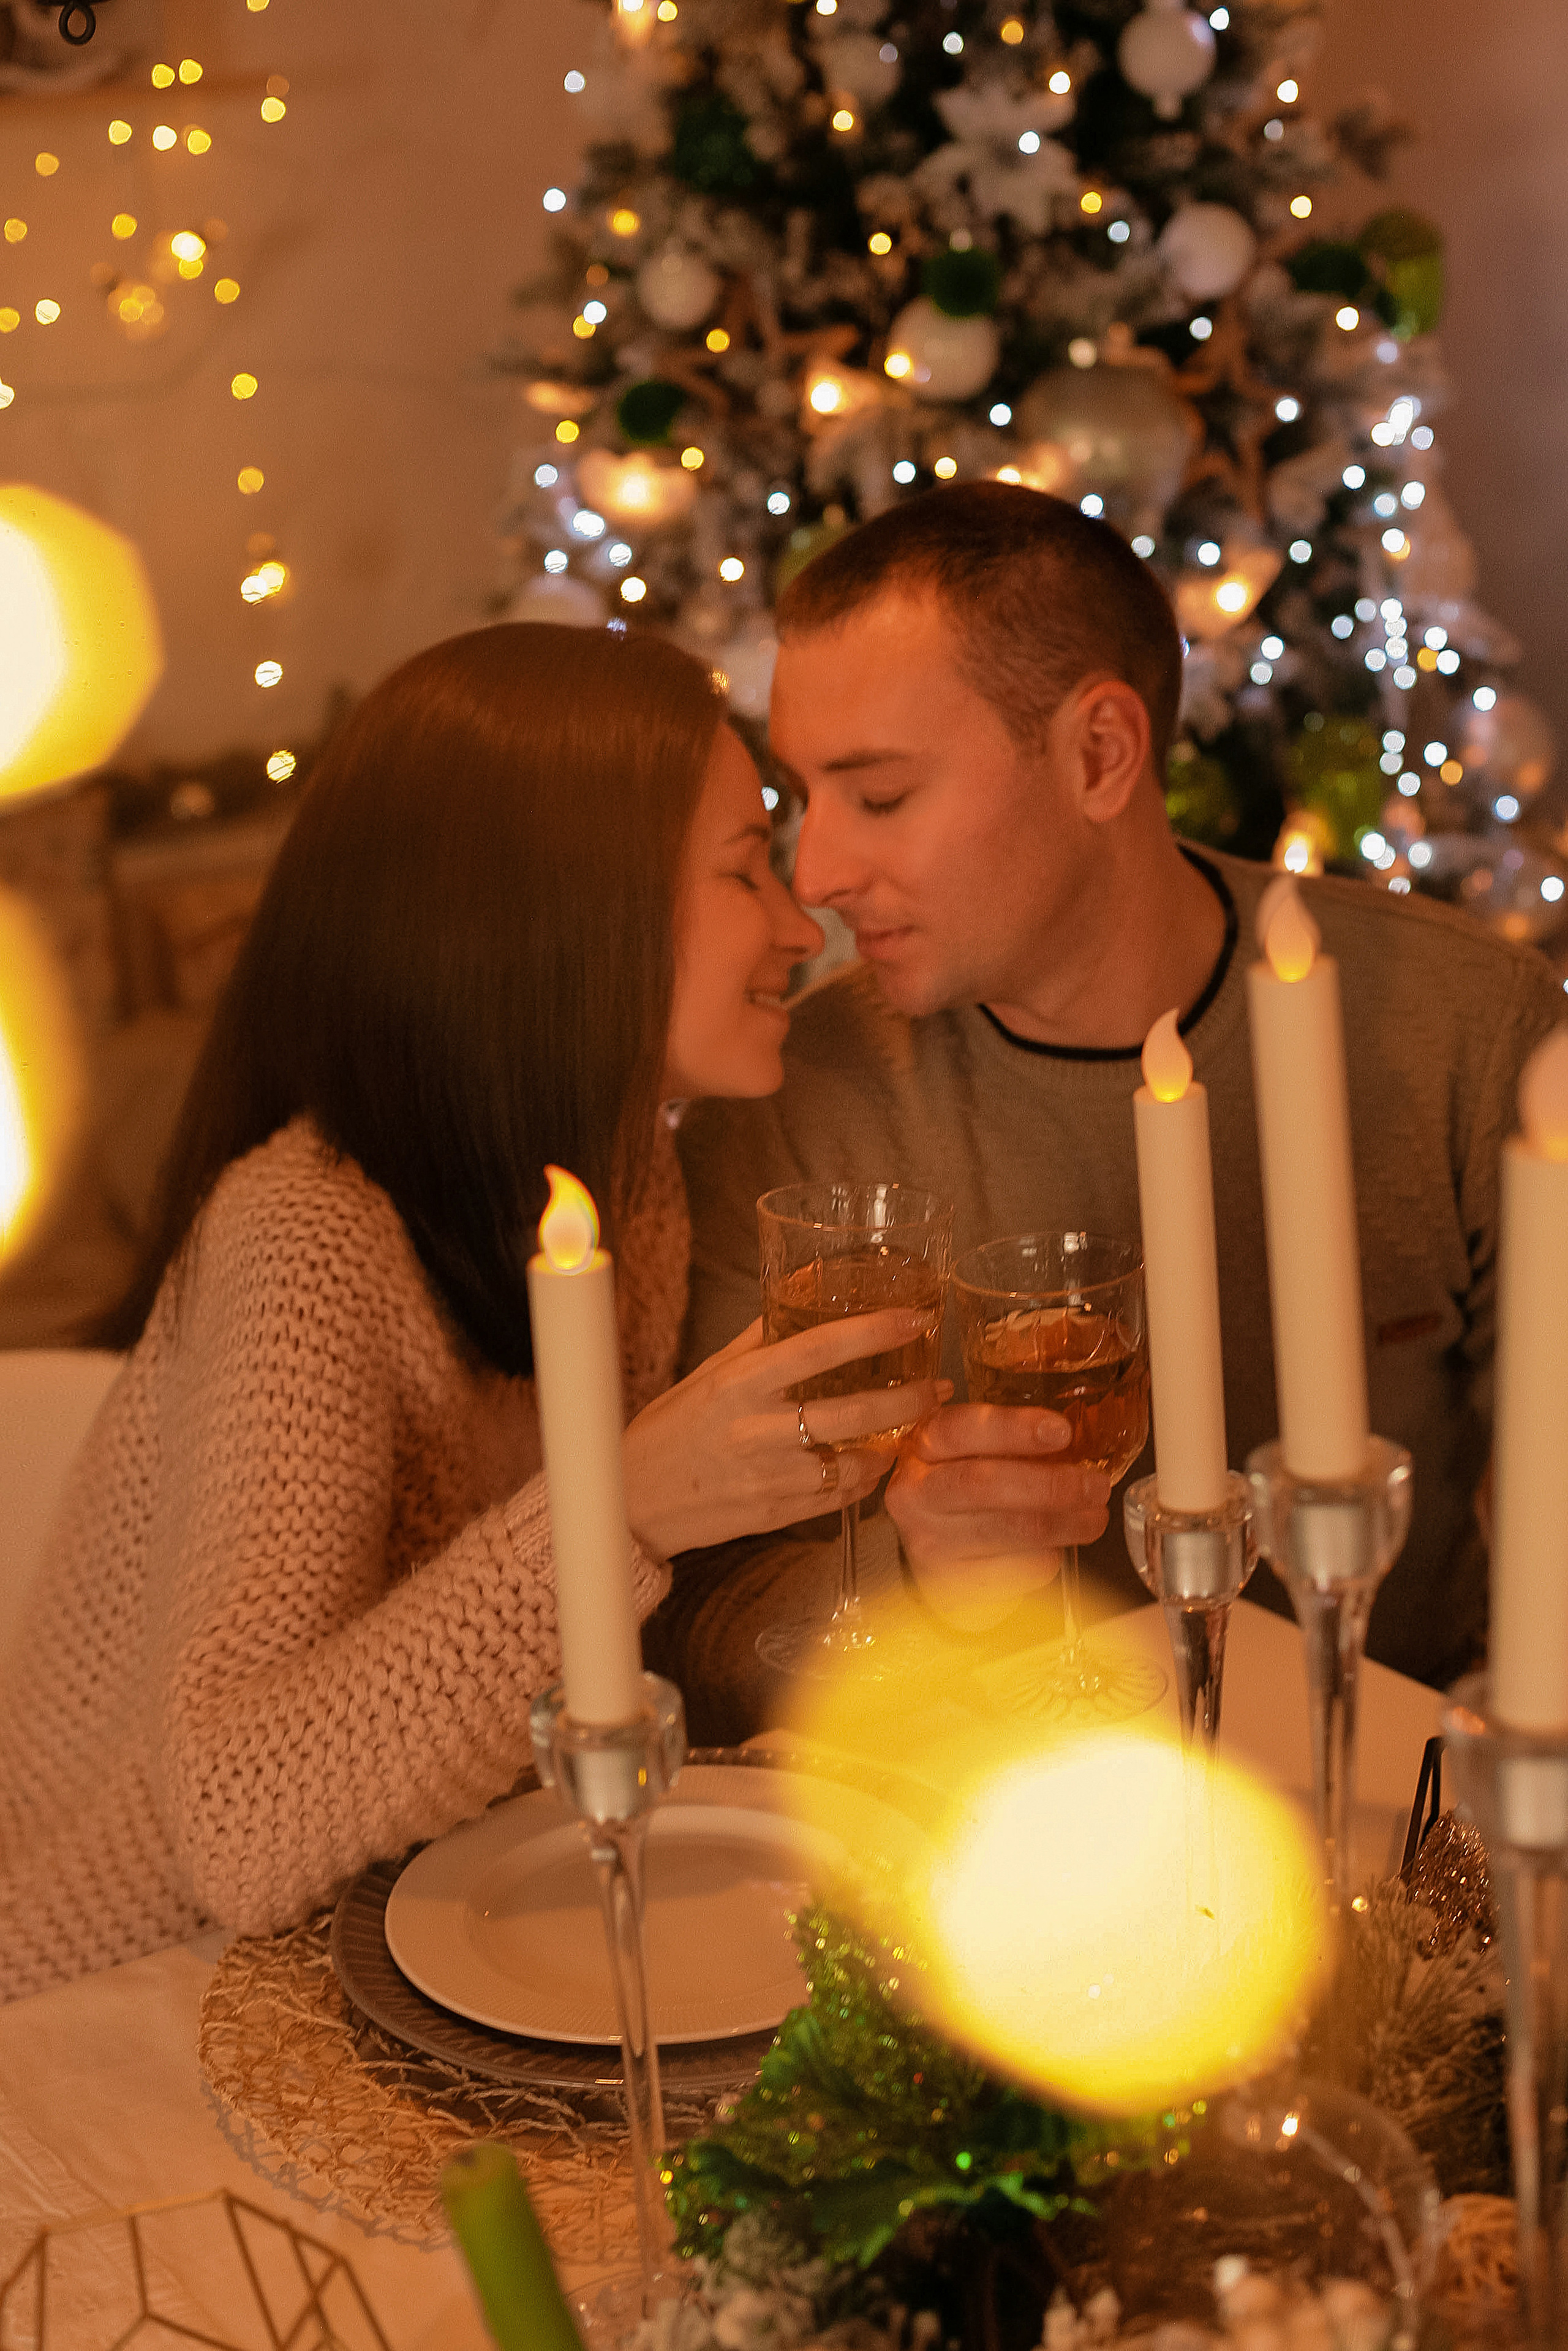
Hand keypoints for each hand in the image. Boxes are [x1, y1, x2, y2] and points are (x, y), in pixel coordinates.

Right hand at [622, 1313, 950, 1559]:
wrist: (632, 1499)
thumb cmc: (672, 1429)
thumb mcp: (710, 1373)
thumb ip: (759, 1337)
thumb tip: (802, 1290)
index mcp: (738, 1384)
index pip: (818, 1348)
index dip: (873, 1331)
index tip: (915, 1319)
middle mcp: (755, 1430)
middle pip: (852, 1411)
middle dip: (907, 1398)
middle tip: (937, 1386)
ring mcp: (768, 1477)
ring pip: (854, 1462)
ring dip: (891, 1444)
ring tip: (910, 1428)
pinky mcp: (776, 1513)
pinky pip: (839, 1497)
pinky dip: (865, 1480)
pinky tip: (874, 1463)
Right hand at [885, 1404, 1109, 1617]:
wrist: (939, 1545)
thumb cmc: (968, 1486)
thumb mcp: (978, 1451)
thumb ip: (1017, 1442)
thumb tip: (1081, 1443)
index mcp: (925, 1445)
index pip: (963, 1429)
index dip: (1014, 1428)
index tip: (1061, 1431)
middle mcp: (917, 1492)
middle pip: (983, 1484)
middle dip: (1050, 1485)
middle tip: (1094, 1486)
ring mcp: (928, 1540)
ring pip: (1005, 1530)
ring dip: (1063, 1524)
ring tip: (1094, 1517)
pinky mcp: (948, 1581)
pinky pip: (1011, 1571)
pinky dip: (1046, 1558)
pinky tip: (1058, 1548)